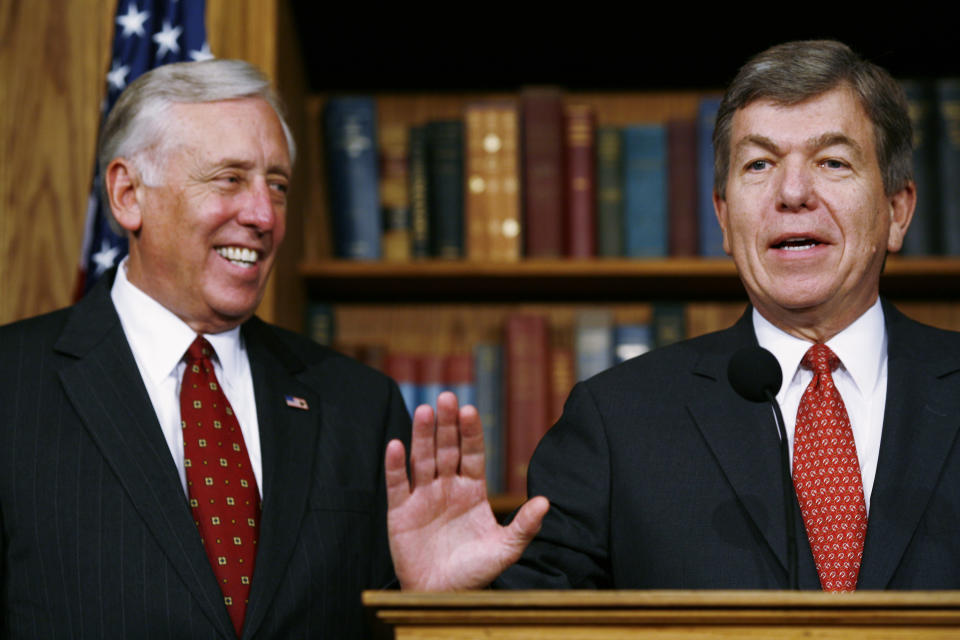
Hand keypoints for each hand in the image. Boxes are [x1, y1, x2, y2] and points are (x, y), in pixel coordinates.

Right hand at [385, 391, 549, 590]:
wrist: (442, 597)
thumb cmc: (474, 573)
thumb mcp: (504, 550)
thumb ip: (524, 527)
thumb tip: (546, 501)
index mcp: (472, 490)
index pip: (473, 454)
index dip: (471, 433)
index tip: (470, 410)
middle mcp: (447, 487)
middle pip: (446, 449)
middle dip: (446, 424)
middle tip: (446, 397)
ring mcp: (422, 497)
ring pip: (422, 459)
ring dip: (422, 435)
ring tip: (424, 411)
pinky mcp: (400, 512)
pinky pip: (396, 485)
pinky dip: (395, 466)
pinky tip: (396, 445)